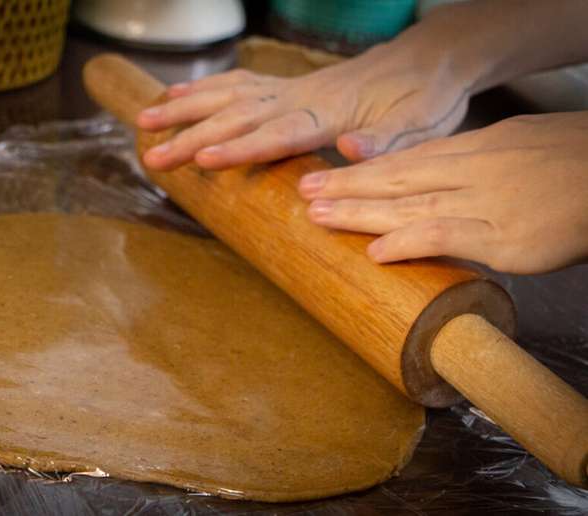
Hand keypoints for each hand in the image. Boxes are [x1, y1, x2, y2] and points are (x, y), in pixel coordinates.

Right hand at [136, 37, 475, 169]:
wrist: (427, 59)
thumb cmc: (425, 98)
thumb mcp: (420, 125)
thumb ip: (386, 140)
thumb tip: (350, 152)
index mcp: (330, 113)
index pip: (276, 132)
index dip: (239, 147)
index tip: (202, 159)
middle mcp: (300, 96)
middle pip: (237, 115)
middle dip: (191, 136)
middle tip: (151, 156)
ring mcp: (289, 88)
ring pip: (226, 95)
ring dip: (184, 109)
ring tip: (143, 122)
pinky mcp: (286, 86)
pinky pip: (236, 83)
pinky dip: (202, 90)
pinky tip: (176, 96)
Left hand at [298, 112, 587, 273]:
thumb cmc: (578, 163)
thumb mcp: (521, 147)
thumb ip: (478, 164)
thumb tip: (442, 182)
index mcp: (478, 149)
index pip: (408, 160)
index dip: (365, 170)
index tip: (330, 175)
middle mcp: (474, 171)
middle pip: (398, 179)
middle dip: (348, 186)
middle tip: (305, 193)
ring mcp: (487, 204)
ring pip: (411, 205)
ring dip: (360, 213)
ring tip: (319, 217)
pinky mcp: (505, 238)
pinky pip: (448, 236)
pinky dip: (409, 242)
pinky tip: (376, 252)